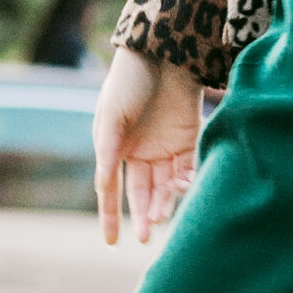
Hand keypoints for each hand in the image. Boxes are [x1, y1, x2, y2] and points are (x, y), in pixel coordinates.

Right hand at [93, 46, 203, 245]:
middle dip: (144, 215)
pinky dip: (185, 181)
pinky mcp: (190, 139)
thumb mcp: (111, 117)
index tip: (112, 242)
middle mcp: (141, 152)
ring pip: (165, 186)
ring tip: (163, 214)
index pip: (113, 191)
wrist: (162, 50)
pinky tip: (182, 186)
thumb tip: (102, 188)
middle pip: (142, 193)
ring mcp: (166, 147)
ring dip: (164, 202)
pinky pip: (188, 168)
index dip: (112, 216)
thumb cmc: (129, 81)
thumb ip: (108, 152)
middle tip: (147, 235)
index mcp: (116, 149)